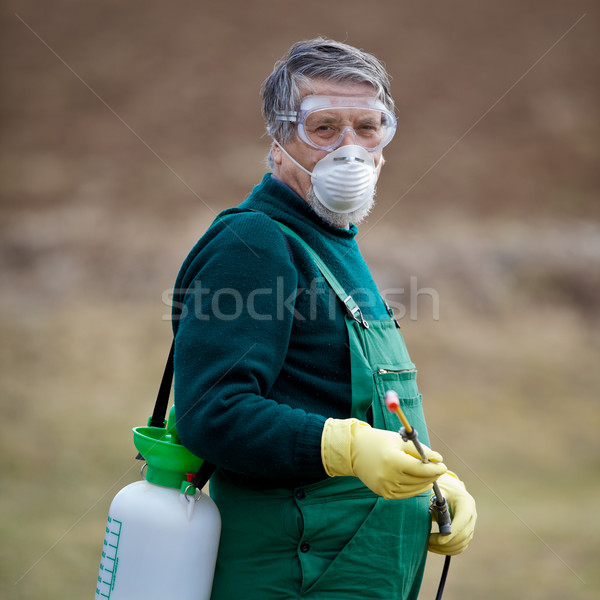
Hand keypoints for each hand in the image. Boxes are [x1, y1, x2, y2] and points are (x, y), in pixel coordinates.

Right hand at [321, 418, 446, 498]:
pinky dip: (414, 489)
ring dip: (425, 483)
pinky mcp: (383, 493)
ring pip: (414, 490)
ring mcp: (385, 487)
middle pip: (419, 481)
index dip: (435, 469)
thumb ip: (421, 451)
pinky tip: (418, 482)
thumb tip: (439, 460)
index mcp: (393, 460)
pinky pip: (404, 494)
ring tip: (430, 476)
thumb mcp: (400, 441)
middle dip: (432, 476)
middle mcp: (388, 476)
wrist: (354, 450)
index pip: (421, 469)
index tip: (443, 466)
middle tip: (439, 470)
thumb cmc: (380, 441)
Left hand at [429, 471, 476, 554]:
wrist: (451, 489)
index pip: (461, 522)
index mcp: (466, 503)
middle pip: (463, 536)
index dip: (451, 534)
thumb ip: (432, 499)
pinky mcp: (467, 533)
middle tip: (428, 543)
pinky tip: (435, 547)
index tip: (437, 540)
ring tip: (429, 546)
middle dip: (446, 543)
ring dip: (446, 549)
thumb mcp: (437, 490)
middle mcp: (472, 515)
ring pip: (462, 544)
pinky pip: (460, 546)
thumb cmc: (443, 489)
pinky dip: (448, 550)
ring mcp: (471, 525)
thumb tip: (425, 510)